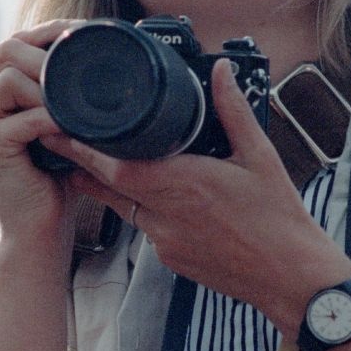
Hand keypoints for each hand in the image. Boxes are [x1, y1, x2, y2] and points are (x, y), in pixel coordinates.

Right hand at [0, 21, 97, 253]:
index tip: (82, 32)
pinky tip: (69, 131)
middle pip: (6, 49)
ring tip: (74, 109)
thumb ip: (63, 93)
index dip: (47, 32)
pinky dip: (51, 120)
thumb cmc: (57, 179)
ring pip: (10, 77)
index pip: (14, 43)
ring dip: (49, 88)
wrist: (41, 230)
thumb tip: (95, 52)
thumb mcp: (62, 125)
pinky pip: (21, 117)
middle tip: (81, 68)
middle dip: (47, 53)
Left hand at [53, 57, 350, 329]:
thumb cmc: (280, 218)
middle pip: (107, 186)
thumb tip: (223, 71)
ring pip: (123, 207)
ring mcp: (165, 242)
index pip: (117, 166)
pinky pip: (145, 228)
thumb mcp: (261, 157)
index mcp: (185, 184)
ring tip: (95, 161)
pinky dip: (142, 209)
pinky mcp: (171, 259)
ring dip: (111, 185)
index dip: (85, 149)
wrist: (291, 278)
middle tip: (59, 138)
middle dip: (81, 162)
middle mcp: (166, 216)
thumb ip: (234, 112)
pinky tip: (153, 195)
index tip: (63, 128)